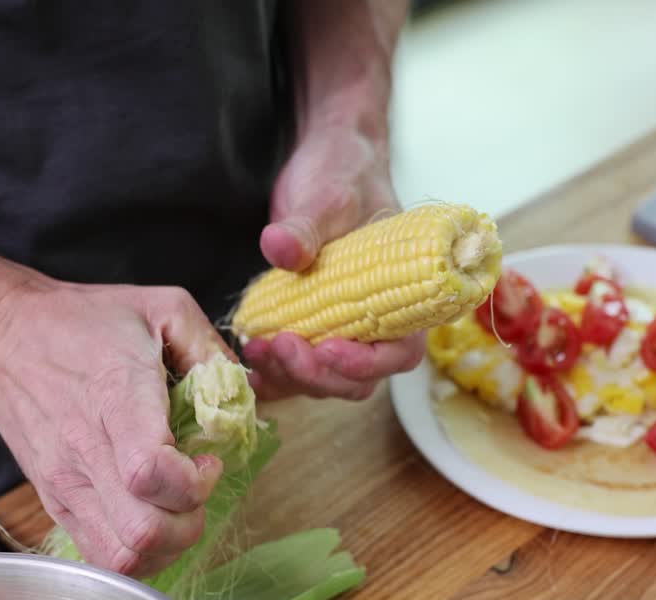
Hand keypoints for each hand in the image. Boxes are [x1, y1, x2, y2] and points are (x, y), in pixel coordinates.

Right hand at [0, 278, 230, 577]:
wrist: (0, 340)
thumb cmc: (83, 322)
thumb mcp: (160, 306)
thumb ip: (210, 347)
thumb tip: (241, 392)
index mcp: (116, 397)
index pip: (150, 472)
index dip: (194, 482)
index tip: (207, 460)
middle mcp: (86, 452)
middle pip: (143, 532)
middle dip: (189, 523)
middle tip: (195, 489)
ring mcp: (65, 485)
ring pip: (122, 558)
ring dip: (165, 545)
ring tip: (174, 508)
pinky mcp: (55, 503)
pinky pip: (101, 557)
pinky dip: (138, 553)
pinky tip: (150, 516)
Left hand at [247, 122, 422, 400]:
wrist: (325, 164)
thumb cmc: (343, 175)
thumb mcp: (328, 194)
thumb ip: (307, 225)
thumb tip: (281, 248)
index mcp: (405, 296)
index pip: (399, 353)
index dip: (367, 363)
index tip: (329, 347)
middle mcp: (376, 323)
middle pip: (357, 379)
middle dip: (318, 374)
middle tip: (281, 346)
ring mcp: (341, 330)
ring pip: (324, 380)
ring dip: (290, 377)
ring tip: (257, 349)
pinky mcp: (308, 328)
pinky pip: (295, 368)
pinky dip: (274, 375)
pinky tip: (250, 368)